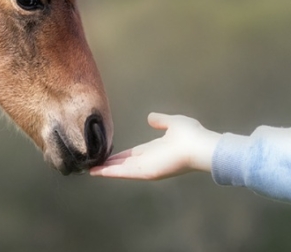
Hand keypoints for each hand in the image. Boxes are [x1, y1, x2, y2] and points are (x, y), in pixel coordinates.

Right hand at [89, 112, 220, 179]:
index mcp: (156, 149)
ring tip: (90, 169)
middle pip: (126, 163)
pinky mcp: (147, 172)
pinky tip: (98, 172)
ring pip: (122, 169)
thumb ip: (161, 120)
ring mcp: (148, 167)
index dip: (120, 155)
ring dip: (106, 170)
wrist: (200, 146)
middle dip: (110, 164)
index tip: (107, 154)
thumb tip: (150, 117)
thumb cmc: (191, 135)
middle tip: (93, 164)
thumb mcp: (173, 122)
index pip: (134, 153)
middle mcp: (150, 159)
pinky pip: (125, 172)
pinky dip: (111, 173)